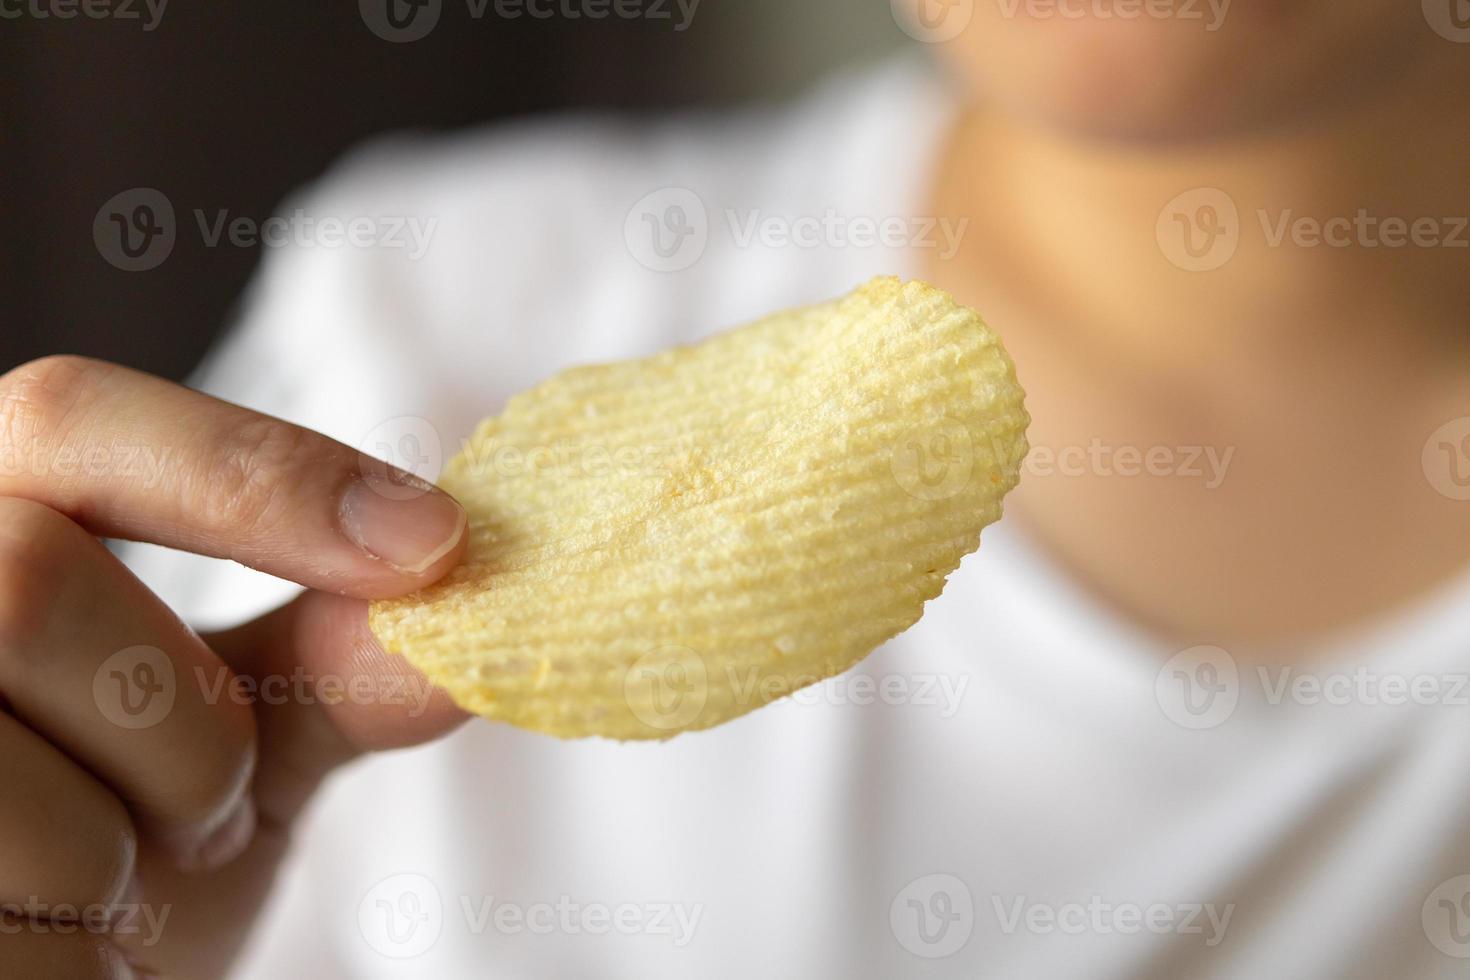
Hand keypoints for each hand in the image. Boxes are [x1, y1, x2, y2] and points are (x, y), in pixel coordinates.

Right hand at [0, 356, 469, 977]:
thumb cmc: (128, 863)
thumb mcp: (235, 735)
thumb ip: (337, 657)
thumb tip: (479, 596)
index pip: (70, 418)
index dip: (254, 470)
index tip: (431, 540)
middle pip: (32, 587)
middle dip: (189, 726)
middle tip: (209, 811)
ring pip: (22, 769)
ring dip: (135, 851)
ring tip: (116, 886)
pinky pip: (8, 922)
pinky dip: (85, 951)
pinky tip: (69, 946)